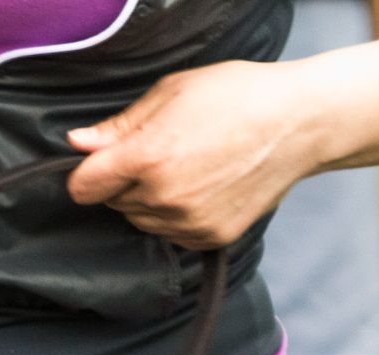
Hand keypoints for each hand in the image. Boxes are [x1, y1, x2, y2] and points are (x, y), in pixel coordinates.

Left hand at [67, 60, 324, 248]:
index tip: (103, 163)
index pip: (84, 187)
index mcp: (148, 157)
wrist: (300, 123)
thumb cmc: (239, 97)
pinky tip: (202, 187)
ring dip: (150, 200)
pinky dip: (176, 216)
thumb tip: (79, 144)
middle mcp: (164, 197)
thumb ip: (121, 125)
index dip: (89, 173)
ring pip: (141, 220)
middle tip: (165, 151)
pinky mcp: (210, 237)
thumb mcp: (174, 92)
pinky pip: (170, 234)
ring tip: (188, 166)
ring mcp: (187, 222)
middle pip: (113, 203)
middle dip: (126, 181)